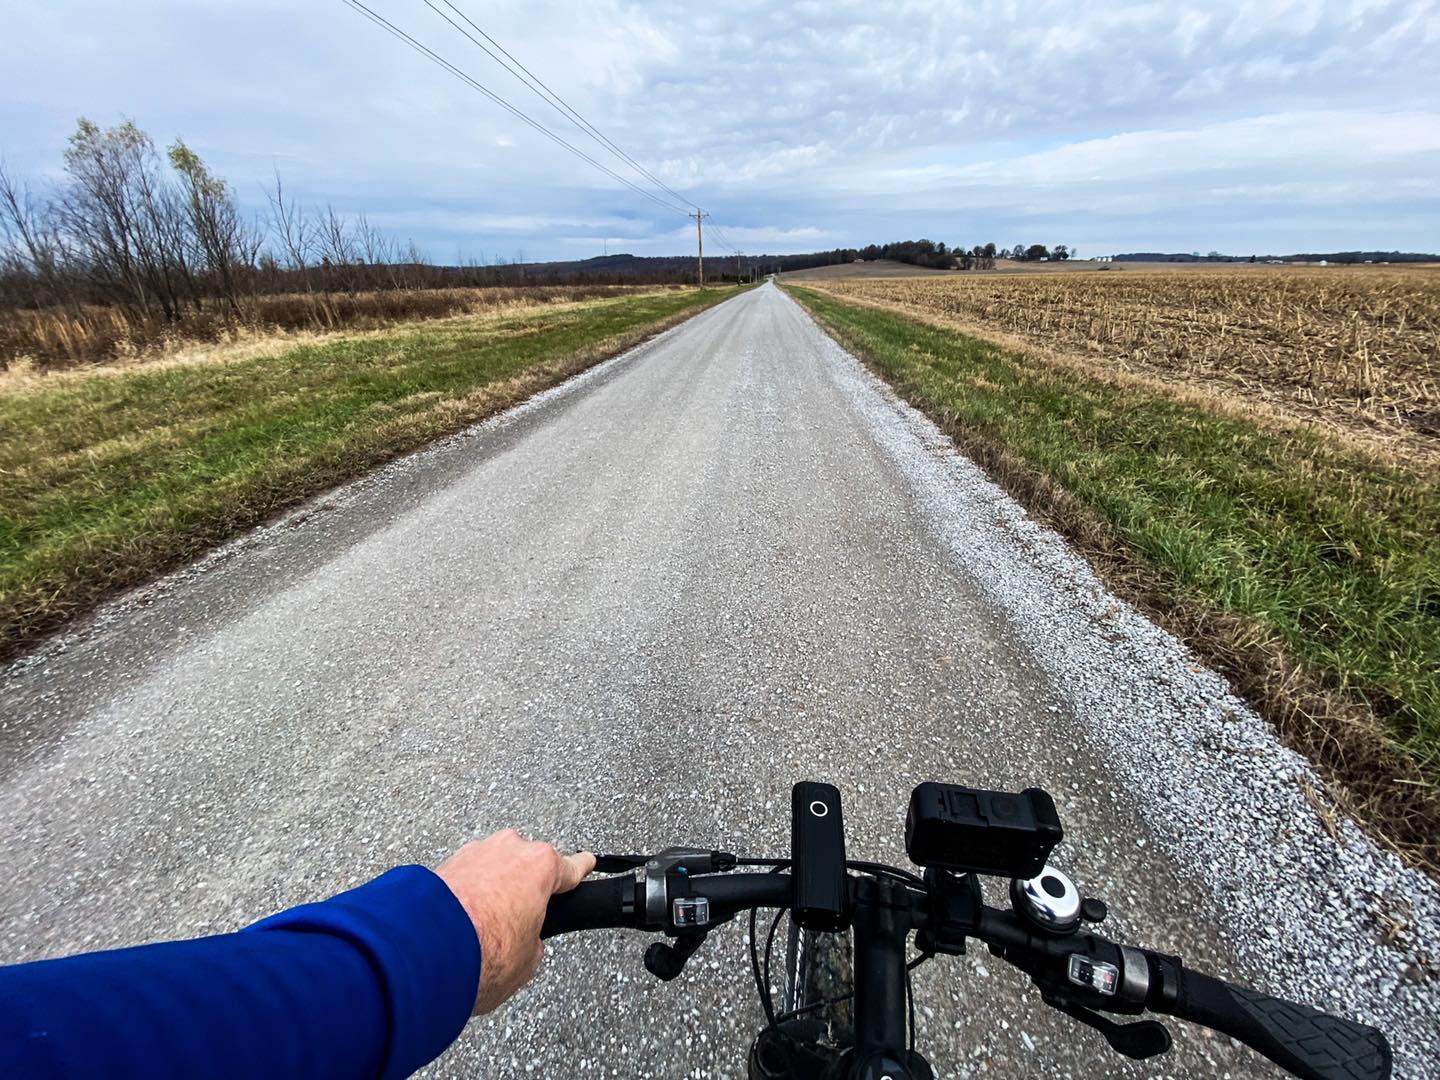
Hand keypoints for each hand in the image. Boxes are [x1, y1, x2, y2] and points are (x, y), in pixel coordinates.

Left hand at [435, 830, 594, 1013]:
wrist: (427, 953)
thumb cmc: (483, 952)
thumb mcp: (528, 961)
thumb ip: (533, 943)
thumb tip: (524, 943)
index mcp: (540, 866)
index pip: (570, 866)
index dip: (580, 868)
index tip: (586, 862)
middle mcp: (509, 850)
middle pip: (525, 866)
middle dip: (522, 889)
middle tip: (517, 922)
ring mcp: (474, 853)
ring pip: (492, 869)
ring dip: (491, 891)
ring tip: (482, 928)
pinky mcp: (444, 865)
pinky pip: (465, 879)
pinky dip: (465, 896)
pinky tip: (460, 923)